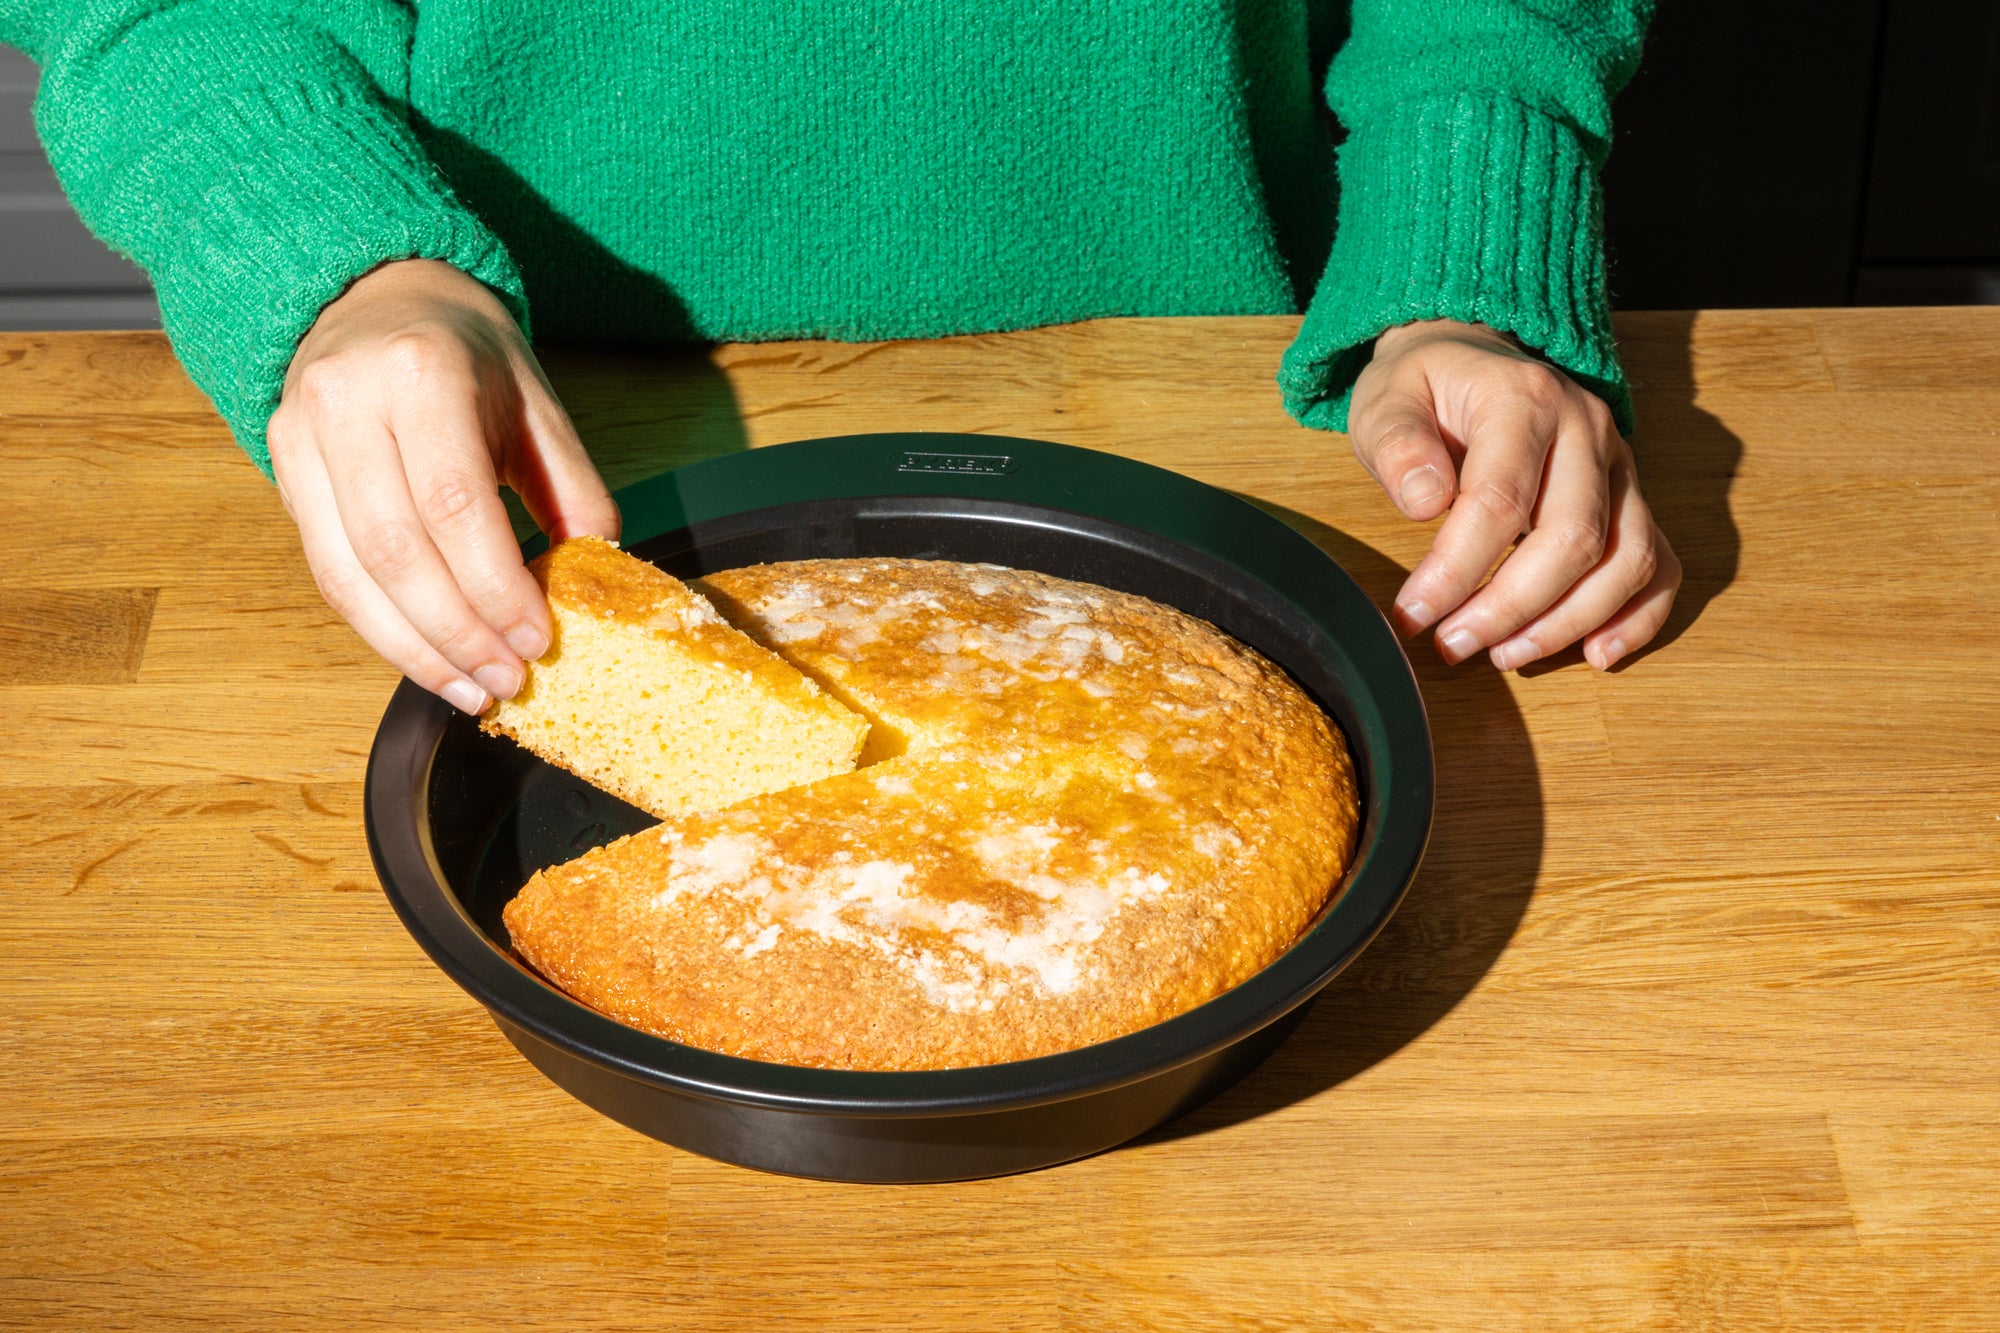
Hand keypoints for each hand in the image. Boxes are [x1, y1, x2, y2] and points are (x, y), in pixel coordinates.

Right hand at [269, 259, 618, 712]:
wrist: (378, 293)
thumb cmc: (468, 354)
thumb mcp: (538, 404)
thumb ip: (573, 490)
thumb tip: (598, 581)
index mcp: (421, 373)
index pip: (455, 505)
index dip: (495, 588)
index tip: (537, 638)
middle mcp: (345, 402)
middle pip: (395, 550)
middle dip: (457, 634)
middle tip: (509, 680)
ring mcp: (299, 436)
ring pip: (348, 574)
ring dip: (415, 649)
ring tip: (472, 689)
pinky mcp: (282, 470)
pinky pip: (328, 571)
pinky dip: (381, 627)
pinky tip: (429, 658)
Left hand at [1347, 319, 1680, 671]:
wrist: (1472, 351)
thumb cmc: (1426, 385)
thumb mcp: (1386, 399)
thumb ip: (1397, 445)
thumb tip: (1425, 503)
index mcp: (1524, 399)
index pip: (1499, 501)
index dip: (1456, 571)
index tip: (1413, 614)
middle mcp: (1586, 430)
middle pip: (1574, 539)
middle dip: (1511, 608)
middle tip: (1454, 645)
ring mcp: (1619, 464)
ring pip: (1627, 557)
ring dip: (1568, 622)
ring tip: (1505, 655)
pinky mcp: (1630, 496)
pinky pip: (1660, 561)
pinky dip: (1638, 615)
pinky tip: (1597, 654)